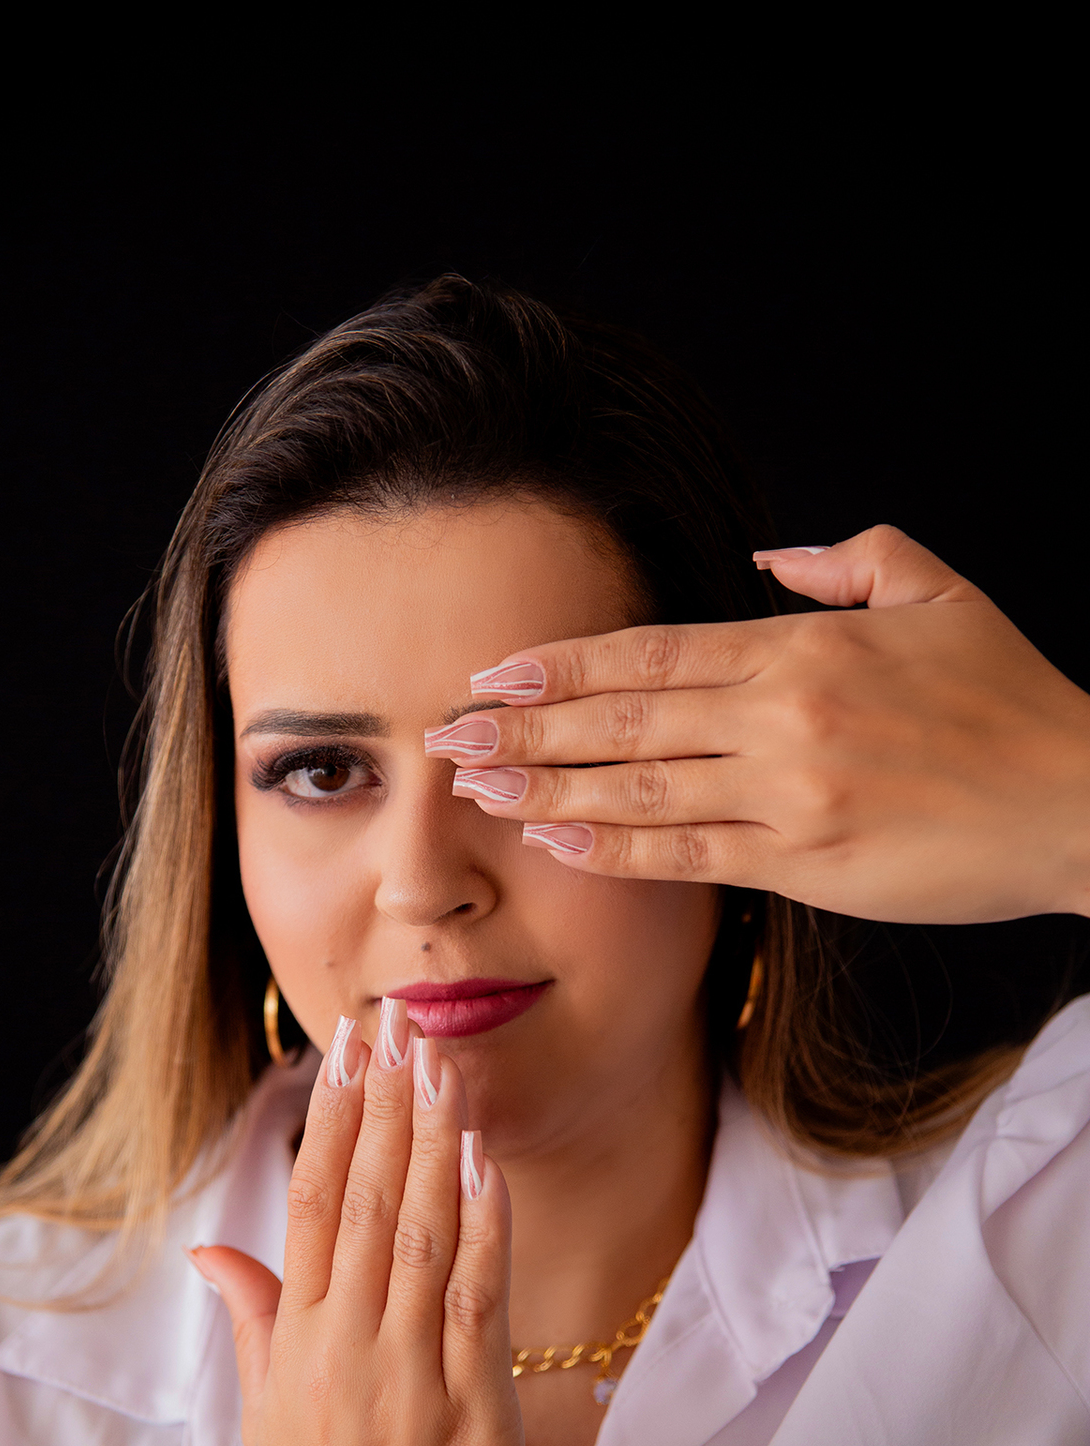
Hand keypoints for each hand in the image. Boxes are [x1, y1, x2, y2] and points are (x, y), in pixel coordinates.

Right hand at [186, 1007, 520, 1445]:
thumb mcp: (265, 1413)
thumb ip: (252, 1318)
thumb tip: (212, 1247)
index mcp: (297, 1340)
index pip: (313, 1204)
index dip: (331, 1120)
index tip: (344, 1051)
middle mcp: (349, 1345)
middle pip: (370, 1202)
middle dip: (386, 1107)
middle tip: (399, 1026)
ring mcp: (411, 1375)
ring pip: (424, 1234)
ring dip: (434, 1143)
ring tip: (442, 1066)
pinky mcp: (471, 1409)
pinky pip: (478, 1298)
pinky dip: (483, 1225)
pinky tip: (484, 1161)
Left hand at [425, 525, 1089, 923]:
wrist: (1079, 802)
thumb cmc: (1011, 700)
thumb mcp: (940, 595)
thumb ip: (849, 561)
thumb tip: (768, 558)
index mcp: (802, 646)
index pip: (654, 652)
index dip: (566, 664)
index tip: (497, 672)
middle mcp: (782, 714)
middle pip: (624, 718)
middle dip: (525, 726)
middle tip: (443, 735)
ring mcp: (790, 791)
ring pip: (641, 786)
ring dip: (548, 788)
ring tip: (477, 789)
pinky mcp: (807, 862)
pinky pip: (691, 854)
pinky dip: (620, 850)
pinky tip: (560, 845)